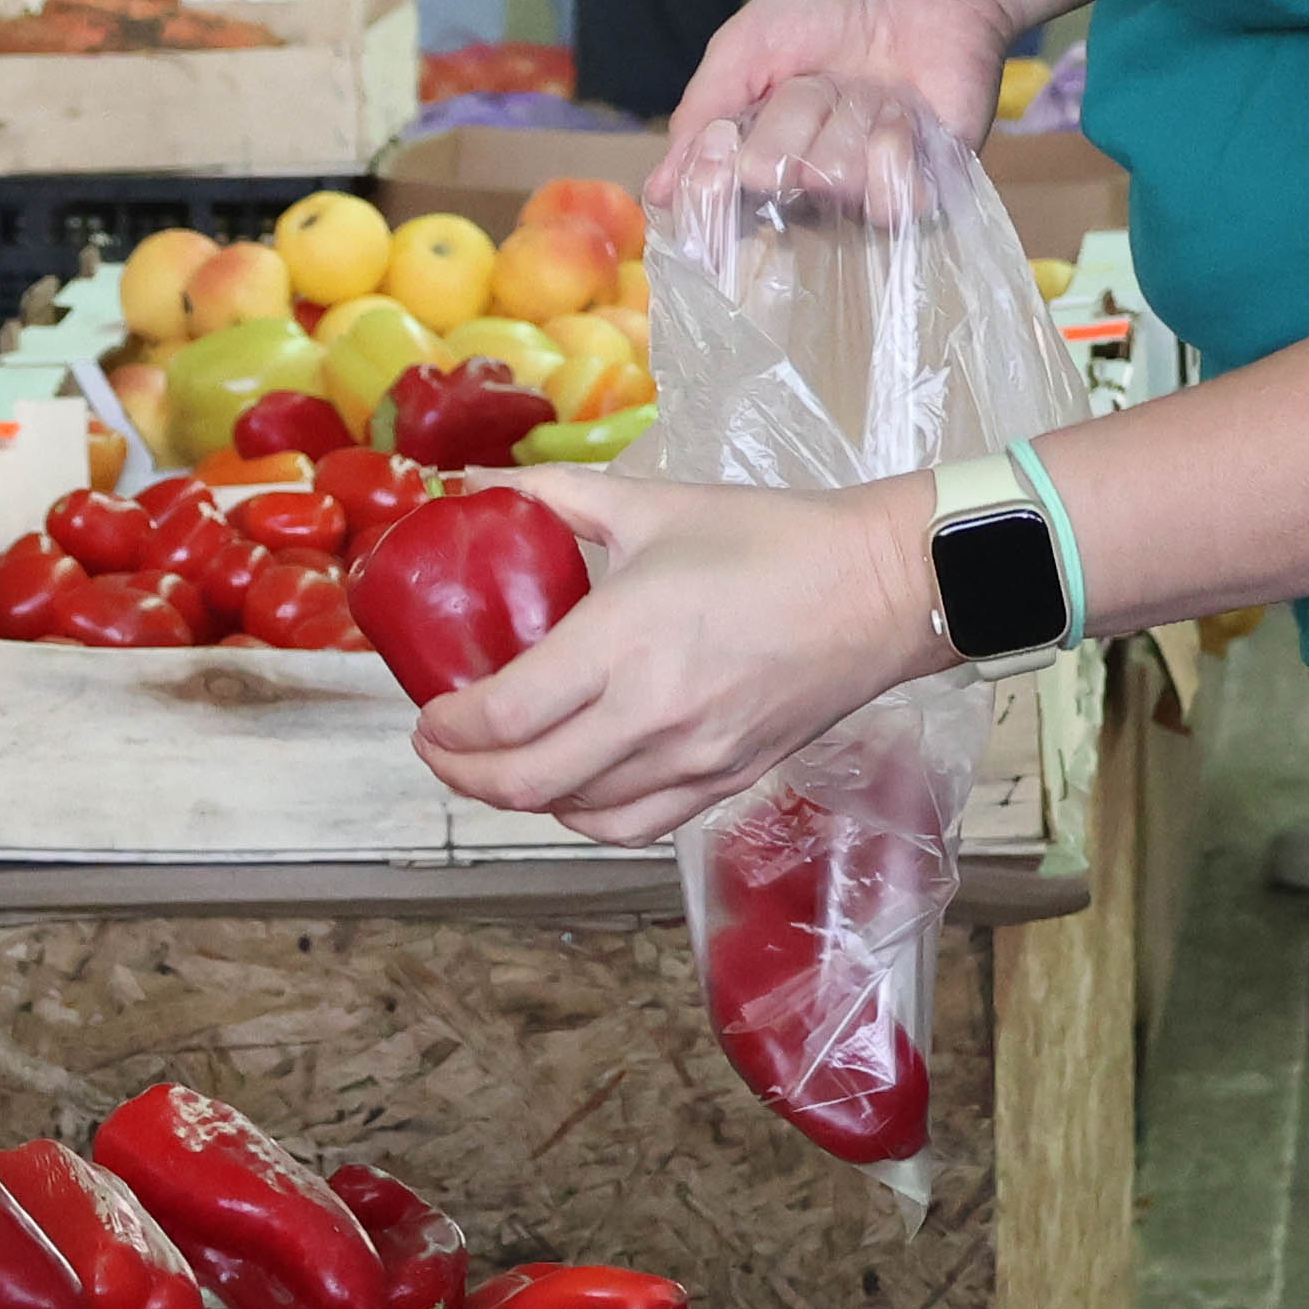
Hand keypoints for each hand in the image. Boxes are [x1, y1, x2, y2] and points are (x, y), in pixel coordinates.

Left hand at [408, 474, 950, 847]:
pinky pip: (634, 826)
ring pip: (575, 811)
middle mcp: (653, 713)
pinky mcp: (728, 780)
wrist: (881, 587)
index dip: (448, 728)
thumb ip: (556, 496)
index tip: (427, 712)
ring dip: (517, 795)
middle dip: (461, 772)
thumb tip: (474, 482)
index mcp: (624, 640)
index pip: (504, 715)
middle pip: (525, 781)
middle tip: (437, 747)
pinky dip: (584, 817)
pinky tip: (565, 791)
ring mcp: (694, 757)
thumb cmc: (771, 538)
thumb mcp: (653, 503)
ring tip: (491, 764)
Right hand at [658, 0, 1026, 184]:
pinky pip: (889, 204)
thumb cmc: (832, 4)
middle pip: (770, 178)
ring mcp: (861, 189)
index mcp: (755, 149)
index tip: (723, 135)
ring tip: (869, 87)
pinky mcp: (920, 190)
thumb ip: (701, 113)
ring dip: (847, 118)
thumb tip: (655, 193)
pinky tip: (901, 113)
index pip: (716, 199)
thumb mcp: (745, 45)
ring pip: (830, 183)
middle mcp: (803, 179)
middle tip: (819, 79)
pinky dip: (892, 147)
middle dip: (791, 114)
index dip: (715, 170)